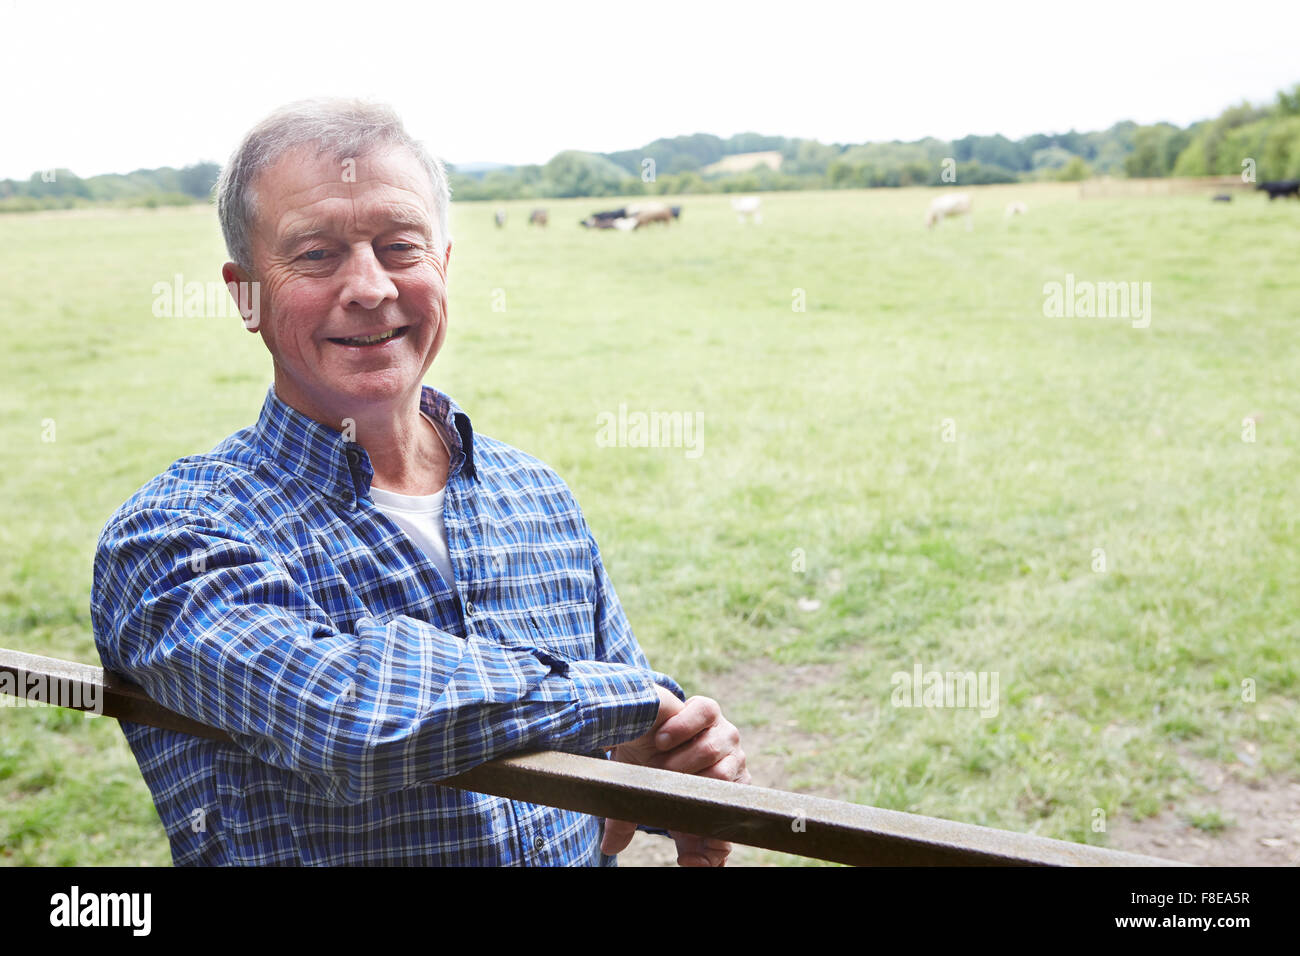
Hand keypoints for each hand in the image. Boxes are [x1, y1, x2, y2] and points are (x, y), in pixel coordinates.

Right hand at [601, 689, 748, 865]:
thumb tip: (633, 853)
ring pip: (711, 750)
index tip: (683, 857)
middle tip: (659, 784)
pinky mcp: (710, 710)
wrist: (633, 726)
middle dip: (683, 788)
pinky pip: (704, 717)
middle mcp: (730, 765)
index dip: (709, 847)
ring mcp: (723, 734)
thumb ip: (639, 826)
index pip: (728, 827)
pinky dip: (680, 728)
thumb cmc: (643, 767)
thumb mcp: (643, 802)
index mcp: (722, 797)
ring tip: (656, 761)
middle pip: (719, 783)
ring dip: (677, 759)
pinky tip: (662, 737)